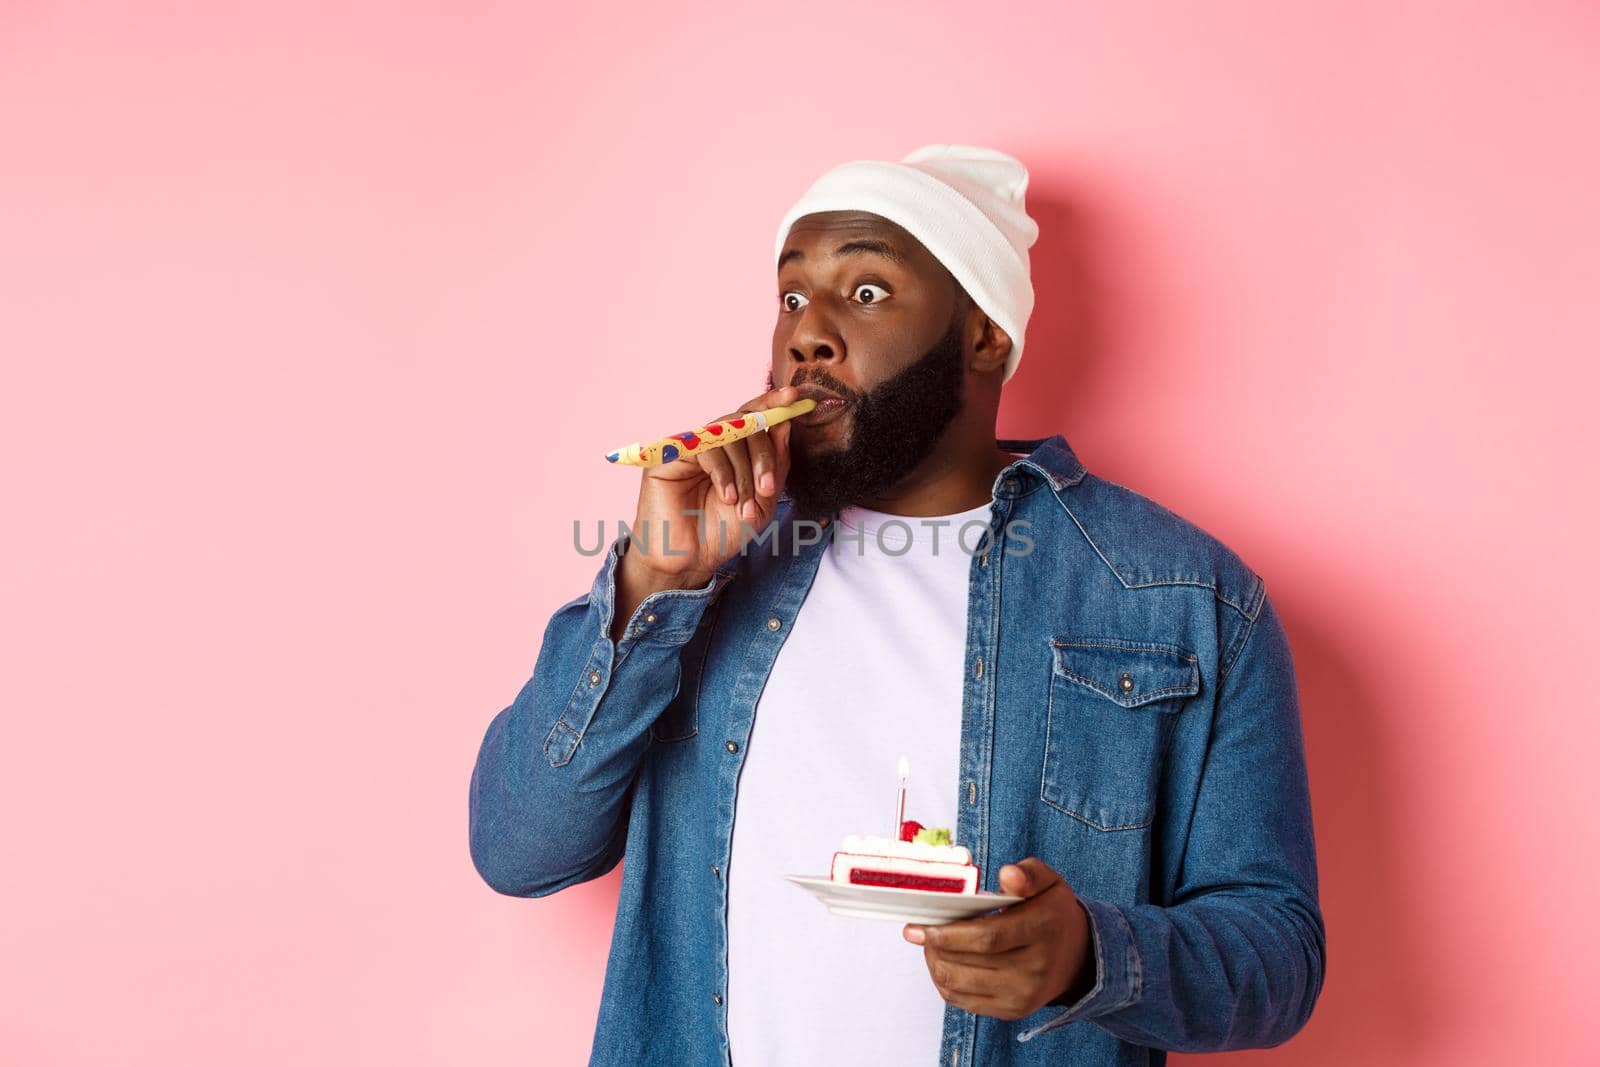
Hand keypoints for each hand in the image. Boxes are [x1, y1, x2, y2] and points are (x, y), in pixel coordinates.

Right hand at [618, 384, 800, 586]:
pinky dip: (722, 472)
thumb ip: (776, 463)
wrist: (692, 560)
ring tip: (743, 505)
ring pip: (728, 435)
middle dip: (763, 455)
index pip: (755, 416)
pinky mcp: (670, 454)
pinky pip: (705, 446)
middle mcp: (715, 442)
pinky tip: (726, 496)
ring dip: (743, 472)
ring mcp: (692, 445)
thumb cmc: (724, 531)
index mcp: (737, 449)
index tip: (795, 397)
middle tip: (767, 487)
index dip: (773, 403)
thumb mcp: (763, 501)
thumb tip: (784, 423)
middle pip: (746, 422)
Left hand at [902, 858, 1094, 1020]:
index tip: (919, 926)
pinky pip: (963, 1001)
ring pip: (959, 985)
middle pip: (968, 963)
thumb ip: (1029, 873)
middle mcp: (1035, 969)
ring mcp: (1022, 995)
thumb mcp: (1049, 883)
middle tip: (917, 931)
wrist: (1076, 957)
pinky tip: (942, 962)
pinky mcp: (1011, 1011)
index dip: (948, 933)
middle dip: (934, 947)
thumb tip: (1007, 874)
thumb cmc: (1052, 913)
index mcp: (1043, 929)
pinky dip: (944, 981)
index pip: (988, 937)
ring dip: (935, 963)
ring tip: (929, 944)